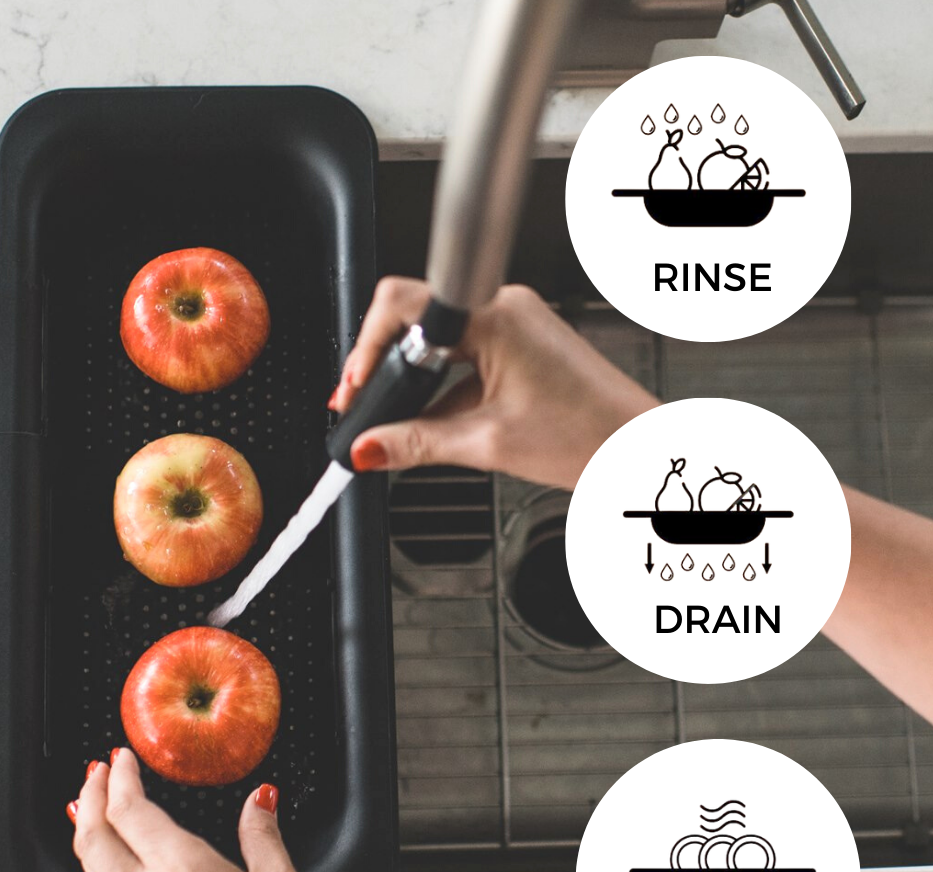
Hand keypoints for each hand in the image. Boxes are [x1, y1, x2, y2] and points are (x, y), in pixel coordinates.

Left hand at [70, 749, 363, 871]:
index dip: (119, 778)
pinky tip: (116, 865)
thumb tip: (259, 801)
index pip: (131, 812)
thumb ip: (262, 834)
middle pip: (95, 840)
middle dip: (89, 798)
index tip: (122, 758)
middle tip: (95, 773)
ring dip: (87, 833)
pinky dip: (100, 869)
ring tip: (91, 810)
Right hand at [331, 278, 658, 489]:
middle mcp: (504, 306)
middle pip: (414, 318)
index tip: (354, 389)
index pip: (402, 305)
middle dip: (384, 365)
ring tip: (402, 420)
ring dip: (414, 378)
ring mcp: (514, 321)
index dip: (366, 348)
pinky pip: (463, 353)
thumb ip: (416, 443)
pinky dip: (442, 385)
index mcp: (495, 316)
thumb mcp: (487, 444)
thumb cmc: (589, 436)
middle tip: (366, 408)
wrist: (635, 447)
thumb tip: (368, 447)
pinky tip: (439, 420)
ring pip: (437, 339)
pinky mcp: (520, 341)